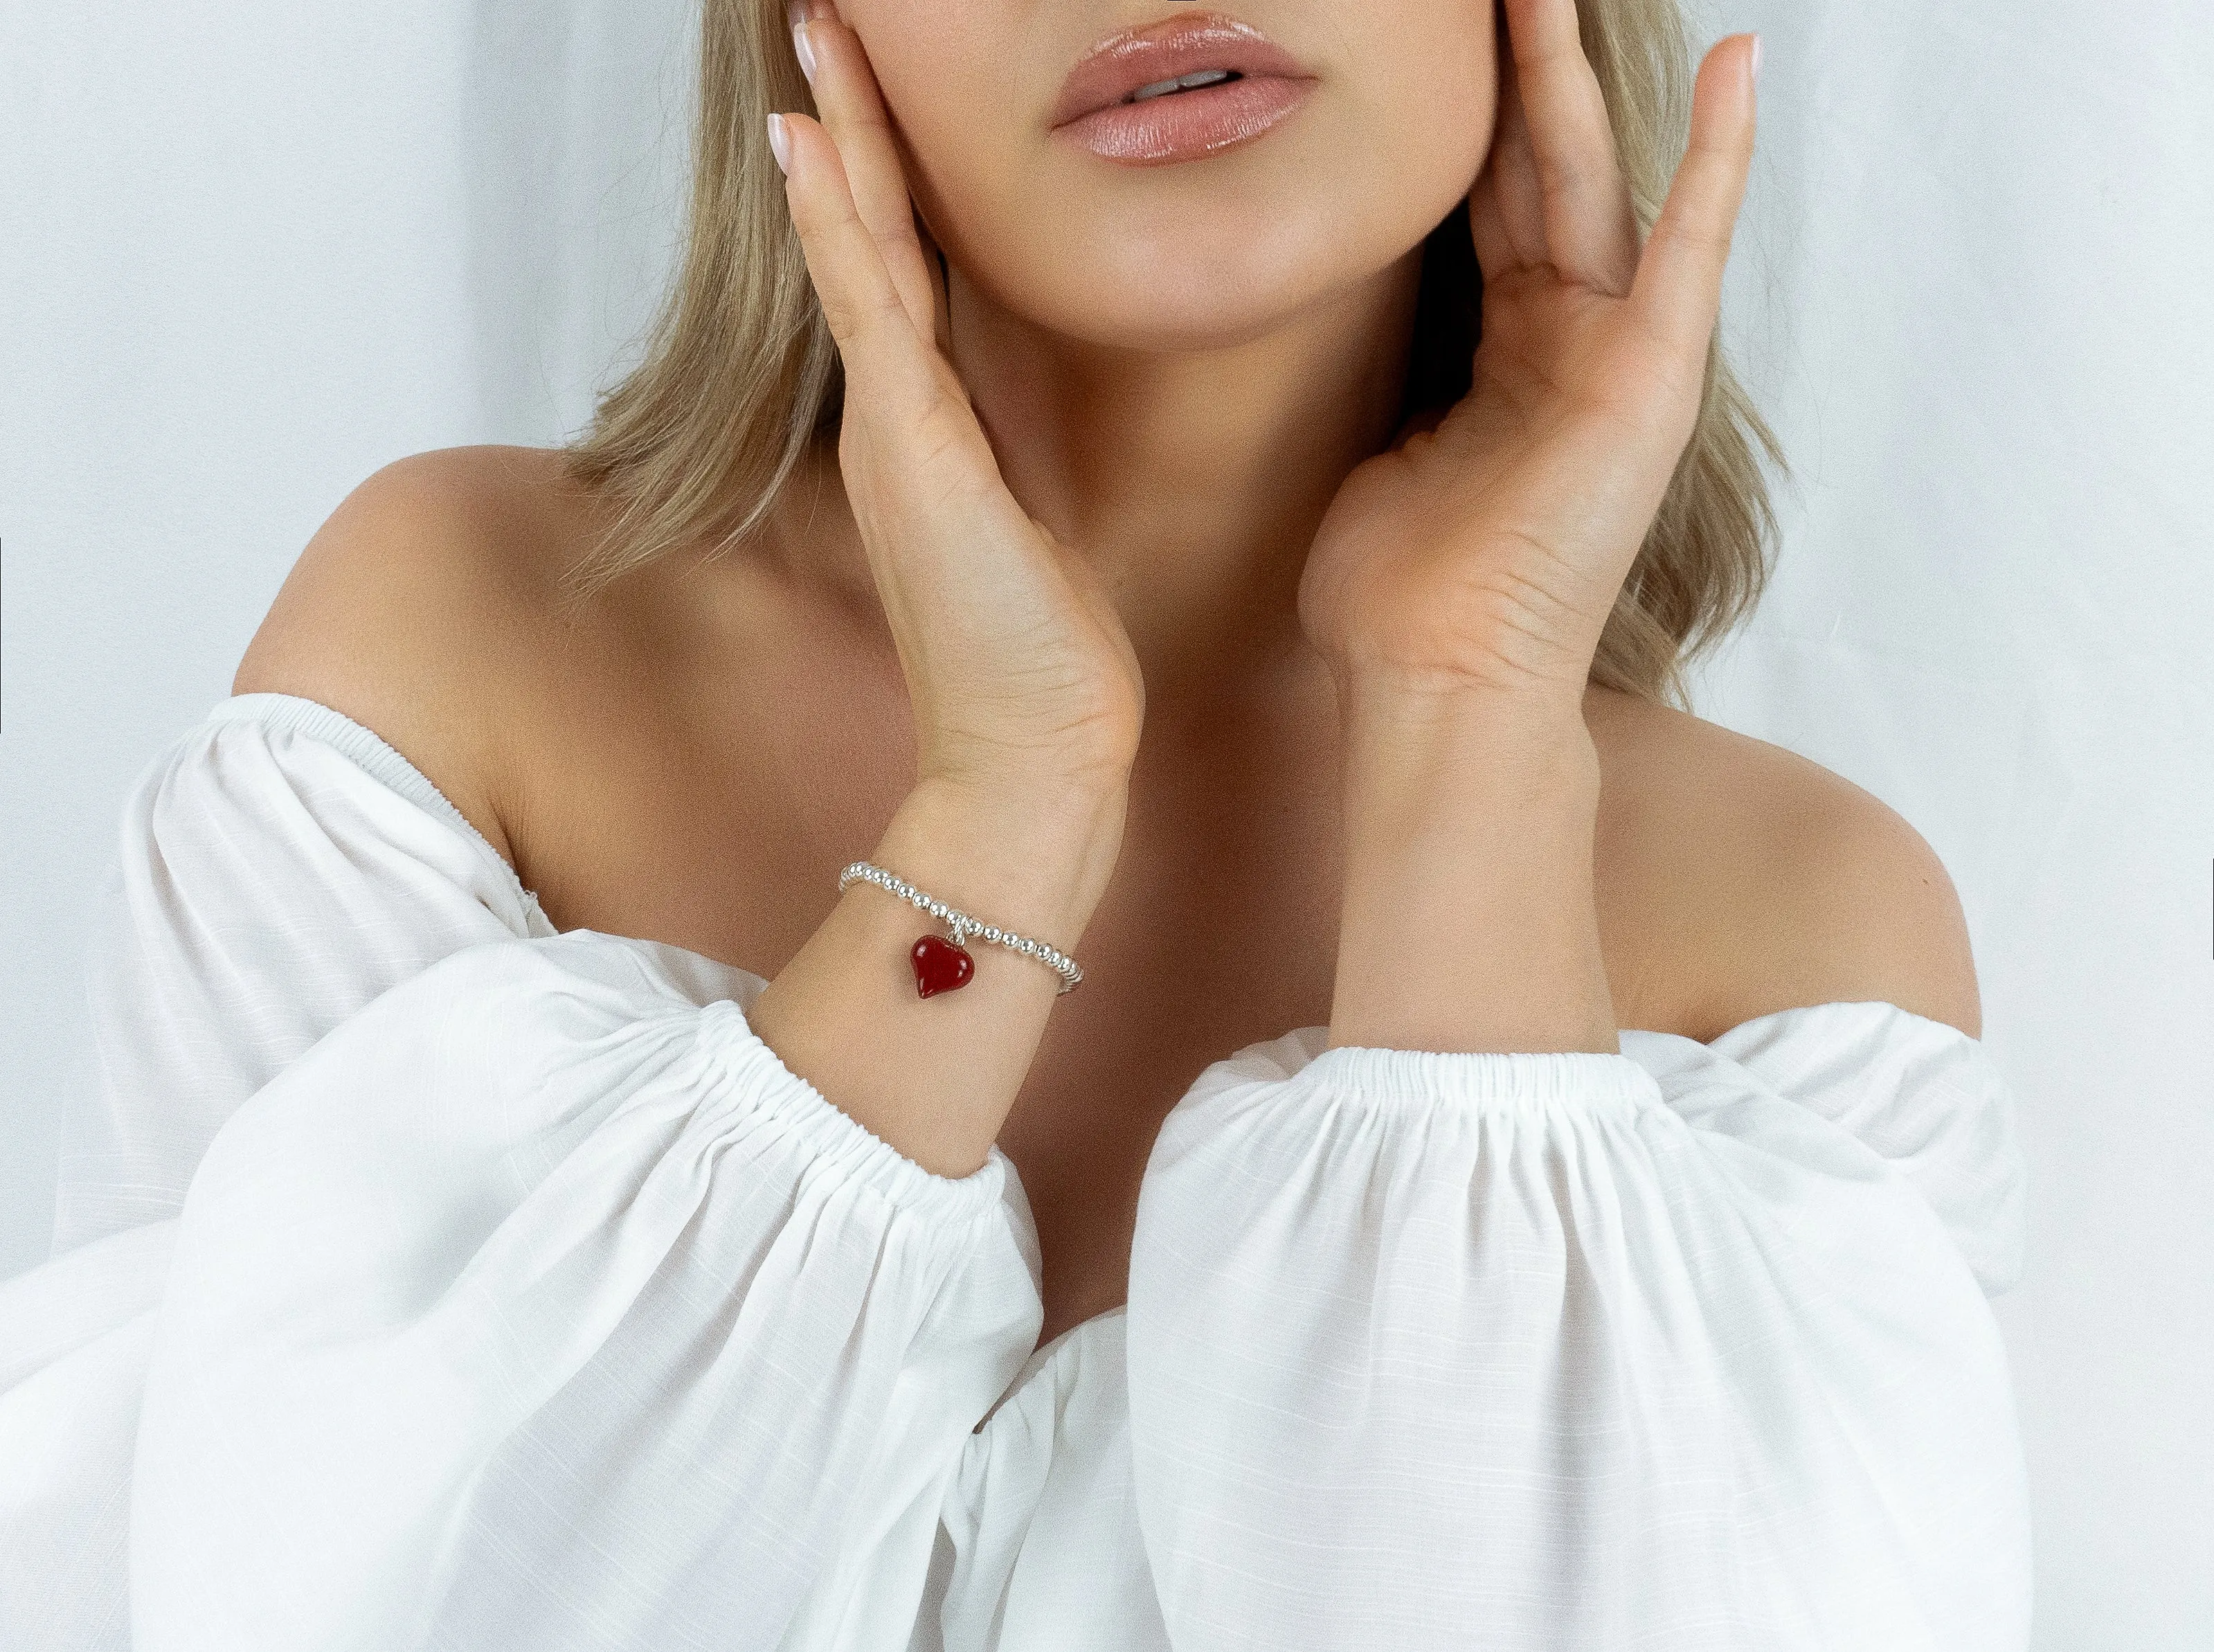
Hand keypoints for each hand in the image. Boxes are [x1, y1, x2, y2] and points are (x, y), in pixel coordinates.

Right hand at [774, 4, 1144, 799]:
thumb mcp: (1033, 526)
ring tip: (815, 38)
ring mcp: (897, 426)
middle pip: (870, 233)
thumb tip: (1023, 420)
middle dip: (852, 120)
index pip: (905, 265)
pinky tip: (812, 141)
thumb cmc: (1037, 656)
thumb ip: (1010, 459)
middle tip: (823, 17)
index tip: (870, 82)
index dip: (886, 168)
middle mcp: (900, 412)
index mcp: (933, 423)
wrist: (1029, 754)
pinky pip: (872, 308)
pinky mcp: (915, 450)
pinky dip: (841, 222)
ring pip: (861, 248)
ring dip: (840, 137)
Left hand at [1298, 3, 1760, 712]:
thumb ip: (1402, 381)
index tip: (1434, 44)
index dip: (1463, 120)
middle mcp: (1566, 342)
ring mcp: (1615, 356)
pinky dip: (1719, 161)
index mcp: (1503, 354)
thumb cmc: (1400, 597)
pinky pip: (1688, 250)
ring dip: (1575, 76)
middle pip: (1537, 170)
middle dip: (1516, 69)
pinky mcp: (1651, 379)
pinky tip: (1739, 65)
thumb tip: (1357, 344)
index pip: (1486, 204)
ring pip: (1592, 181)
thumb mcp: (1385, 454)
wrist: (1439, 683)